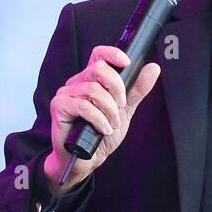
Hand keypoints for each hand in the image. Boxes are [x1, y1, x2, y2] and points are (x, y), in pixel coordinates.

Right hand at [43, 46, 160, 192]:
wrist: (87, 158)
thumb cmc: (102, 133)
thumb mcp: (125, 110)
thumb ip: (137, 90)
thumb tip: (153, 68)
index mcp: (93, 79)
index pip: (99, 55)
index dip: (112, 53)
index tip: (127, 63)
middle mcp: (78, 82)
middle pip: (98, 69)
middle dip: (117, 88)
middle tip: (122, 106)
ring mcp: (66, 94)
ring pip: (93, 90)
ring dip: (109, 110)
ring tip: (113, 123)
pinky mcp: (59, 107)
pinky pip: (83, 106)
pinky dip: (99, 119)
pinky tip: (104, 129)